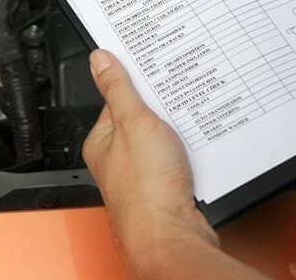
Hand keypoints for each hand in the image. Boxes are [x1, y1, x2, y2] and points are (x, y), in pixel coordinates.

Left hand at [83, 50, 268, 278]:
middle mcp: (119, 159)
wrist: (171, 236)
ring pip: (164, 141)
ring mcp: (143, 175)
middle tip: (175, 102)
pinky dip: (189, 154)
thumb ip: (117, 88)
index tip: (153, 72)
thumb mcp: (132, 122)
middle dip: (162, 111)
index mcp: (102, 141)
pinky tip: (195, 152)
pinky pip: (179, 161)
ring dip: (178, 134)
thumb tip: (100, 59)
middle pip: (142, 119)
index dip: (137, 85)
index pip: (118, 99)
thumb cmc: (145, 188)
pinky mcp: (166, 188)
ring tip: (186, 130)